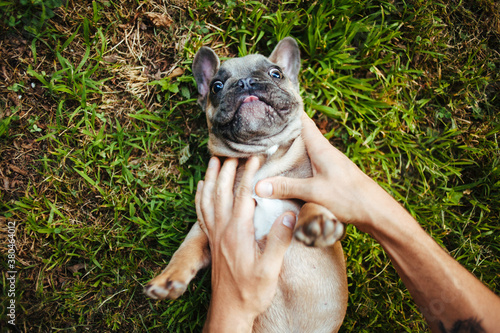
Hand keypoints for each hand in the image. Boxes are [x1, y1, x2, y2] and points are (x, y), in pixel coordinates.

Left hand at [197, 156, 295, 332]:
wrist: (230, 310)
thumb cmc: (251, 291)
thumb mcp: (270, 269)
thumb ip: (278, 240)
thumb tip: (288, 214)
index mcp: (238, 232)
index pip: (241, 195)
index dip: (248, 174)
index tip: (255, 157)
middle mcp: (222, 230)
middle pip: (221, 192)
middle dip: (227, 169)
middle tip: (233, 151)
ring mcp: (214, 235)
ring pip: (208, 199)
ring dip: (210, 178)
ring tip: (213, 160)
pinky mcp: (212, 242)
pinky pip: (201, 213)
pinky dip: (200, 197)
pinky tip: (200, 188)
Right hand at [255, 113, 394, 232]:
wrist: (376, 211)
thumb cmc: (349, 197)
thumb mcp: (314, 192)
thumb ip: (286, 187)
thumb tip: (258, 186)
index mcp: (321, 148)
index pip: (303, 121)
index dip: (289, 112)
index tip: (273, 105)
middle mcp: (325, 151)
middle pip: (301, 135)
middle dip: (283, 132)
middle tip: (262, 130)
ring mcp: (329, 163)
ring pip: (305, 150)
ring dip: (290, 149)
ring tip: (269, 150)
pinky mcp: (331, 175)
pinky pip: (310, 163)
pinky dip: (297, 163)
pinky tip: (288, 172)